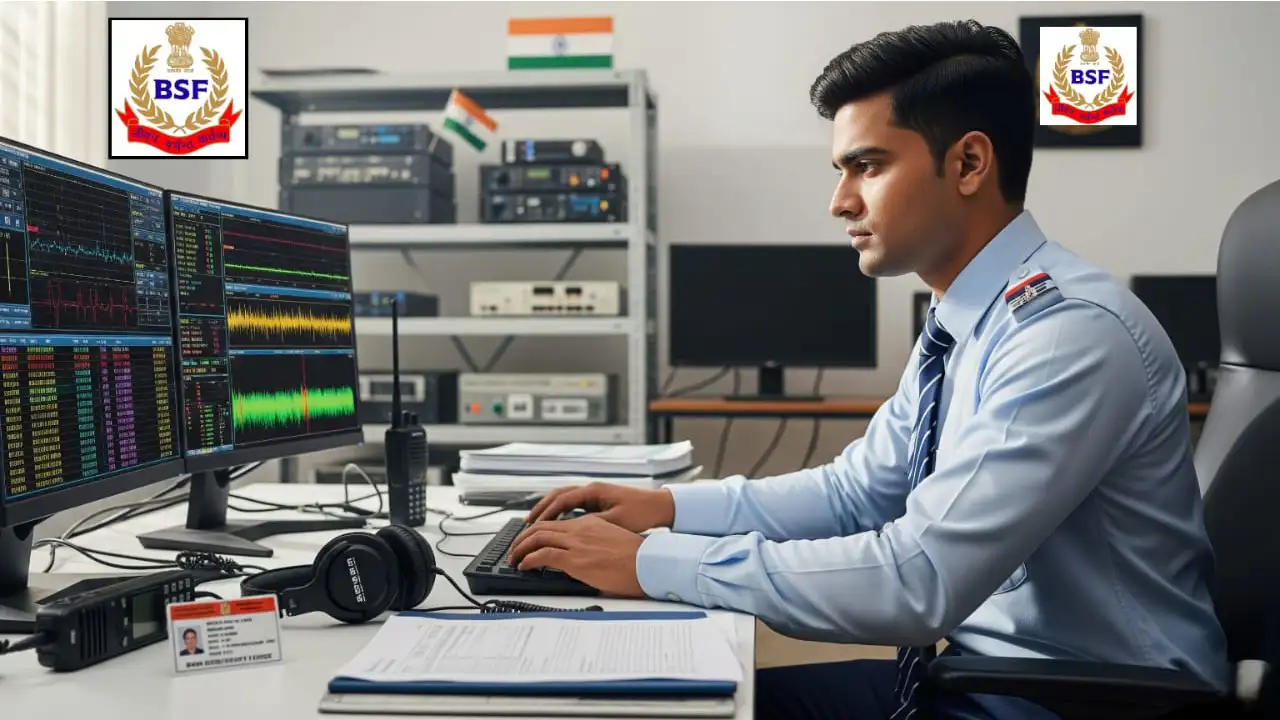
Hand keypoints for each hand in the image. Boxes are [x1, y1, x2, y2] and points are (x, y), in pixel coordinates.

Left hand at [508, 514, 646, 597]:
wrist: (647, 563)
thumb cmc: (636, 558)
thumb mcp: (611, 542)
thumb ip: (593, 544)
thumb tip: (584, 557)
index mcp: (589, 523)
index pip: (556, 522)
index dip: (538, 530)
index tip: (530, 539)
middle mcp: (580, 528)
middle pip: (541, 527)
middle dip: (523, 538)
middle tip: (515, 548)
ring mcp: (576, 542)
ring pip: (537, 537)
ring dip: (521, 548)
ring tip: (514, 558)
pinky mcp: (575, 559)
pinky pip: (542, 555)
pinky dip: (528, 559)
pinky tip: (523, 565)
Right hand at [524, 482, 675, 532]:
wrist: (660, 505)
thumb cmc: (642, 512)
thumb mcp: (617, 521)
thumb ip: (593, 525)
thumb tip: (571, 531)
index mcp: (594, 491)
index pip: (562, 500)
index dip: (546, 513)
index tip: (533, 525)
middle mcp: (591, 489)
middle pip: (557, 495)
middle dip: (540, 509)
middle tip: (526, 523)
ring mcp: (594, 493)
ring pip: (564, 498)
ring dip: (549, 509)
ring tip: (535, 522)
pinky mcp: (598, 500)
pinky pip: (572, 503)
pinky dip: (560, 511)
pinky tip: (556, 522)